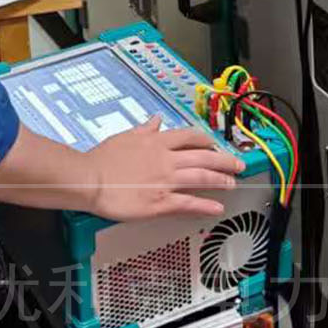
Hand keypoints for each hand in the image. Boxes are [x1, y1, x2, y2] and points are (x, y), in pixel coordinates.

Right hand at [86, 117, 243, 220]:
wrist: (88, 178)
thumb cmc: (101, 159)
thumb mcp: (125, 136)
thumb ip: (144, 129)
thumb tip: (156, 120)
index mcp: (157, 142)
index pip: (190, 137)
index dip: (207, 141)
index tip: (215, 145)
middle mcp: (166, 160)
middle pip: (204, 157)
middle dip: (225, 161)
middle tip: (238, 165)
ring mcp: (165, 181)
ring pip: (202, 178)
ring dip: (221, 181)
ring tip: (232, 183)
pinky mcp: (160, 202)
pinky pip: (188, 203)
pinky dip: (205, 205)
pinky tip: (217, 207)